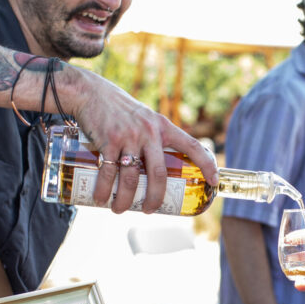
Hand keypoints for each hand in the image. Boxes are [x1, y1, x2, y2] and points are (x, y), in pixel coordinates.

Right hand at [66, 68, 217, 212]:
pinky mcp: (108, 140)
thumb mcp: (145, 119)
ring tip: (119, 209)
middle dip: (155, 198)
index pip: (193, 146)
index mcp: (163, 127)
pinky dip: (104, 190)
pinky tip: (101, 198)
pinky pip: (109, 172)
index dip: (207, 165)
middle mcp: (150, 132)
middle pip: (159, 174)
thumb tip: (157, 171)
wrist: (90, 92)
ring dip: (124, 200)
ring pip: (131, 178)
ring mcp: (129, 136)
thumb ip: (154, 138)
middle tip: (149, 210)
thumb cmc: (119, 111)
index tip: (214, 182)